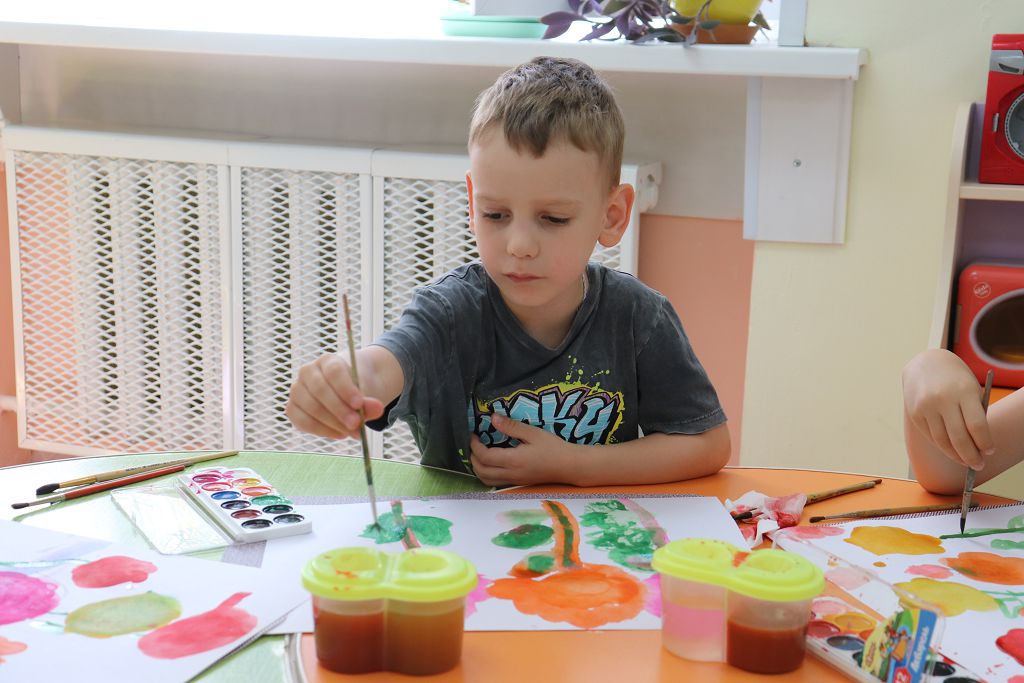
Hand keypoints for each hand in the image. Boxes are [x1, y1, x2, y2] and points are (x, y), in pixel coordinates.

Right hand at [286, 353, 384, 439]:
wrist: (346, 391)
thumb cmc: (355, 389)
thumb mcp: (366, 392)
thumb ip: (370, 402)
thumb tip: (377, 409)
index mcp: (328, 361)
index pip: (333, 372)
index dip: (345, 389)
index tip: (359, 404)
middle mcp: (308, 372)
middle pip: (320, 390)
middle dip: (339, 410)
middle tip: (356, 424)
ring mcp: (297, 390)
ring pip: (311, 407)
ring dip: (333, 423)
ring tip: (352, 431)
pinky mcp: (293, 408)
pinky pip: (302, 422)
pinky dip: (322, 431)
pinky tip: (339, 434)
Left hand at [469, 414, 571, 485]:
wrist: (570, 466)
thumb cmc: (554, 448)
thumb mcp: (533, 433)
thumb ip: (512, 426)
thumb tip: (493, 418)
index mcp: (514, 460)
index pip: (485, 456)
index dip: (474, 446)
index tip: (472, 434)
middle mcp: (511, 474)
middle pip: (481, 471)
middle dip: (472, 458)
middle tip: (473, 443)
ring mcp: (514, 481)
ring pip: (486, 480)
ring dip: (477, 468)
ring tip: (478, 454)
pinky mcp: (518, 483)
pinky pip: (495, 482)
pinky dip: (486, 474)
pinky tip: (490, 463)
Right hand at [902, 349, 992, 469]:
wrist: (925, 364)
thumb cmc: (955, 380)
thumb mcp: (970, 390)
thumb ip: (974, 415)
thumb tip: (977, 447)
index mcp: (963, 391)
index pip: (976, 426)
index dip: (985, 443)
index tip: (989, 451)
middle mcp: (942, 399)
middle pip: (959, 438)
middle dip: (971, 456)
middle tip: (979, 464)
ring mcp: (925, 407)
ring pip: (943, 441)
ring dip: (956, 455)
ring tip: (966, 461)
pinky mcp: (914, 414)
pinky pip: (931, 436)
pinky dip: (942, 446)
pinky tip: (951, 450)